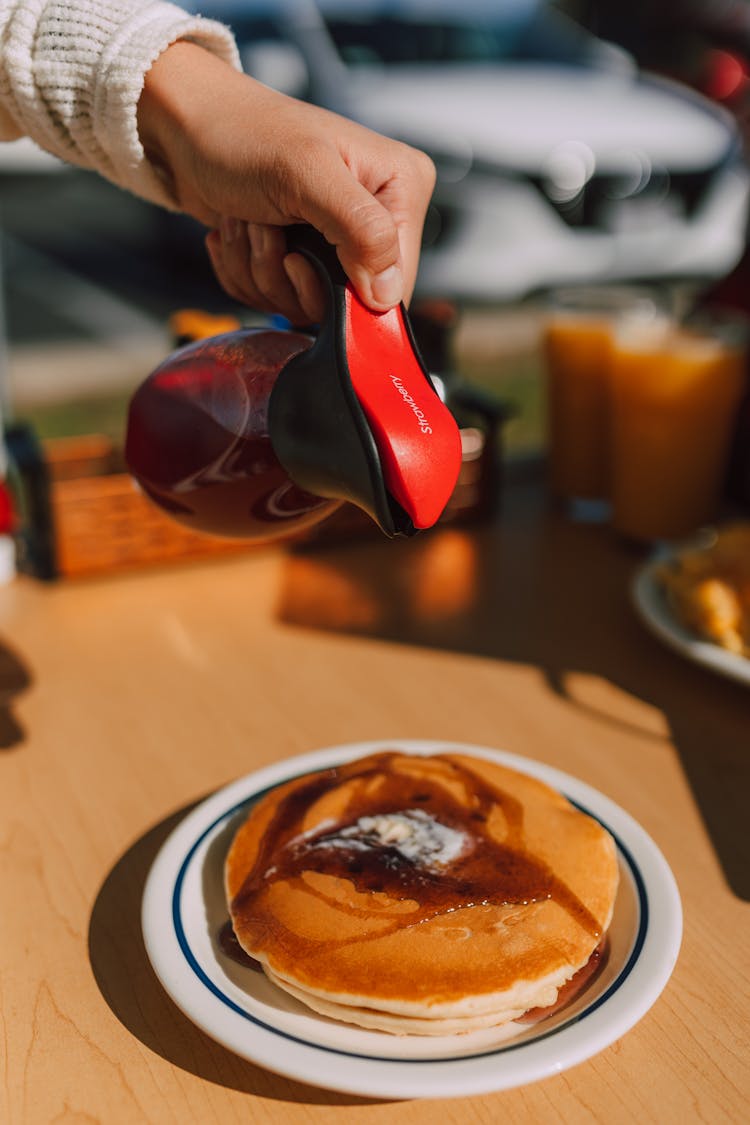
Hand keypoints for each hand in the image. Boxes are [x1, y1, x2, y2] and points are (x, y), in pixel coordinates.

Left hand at [137, 41, 435, 323]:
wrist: (187, 128)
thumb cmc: (242, 133)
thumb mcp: (307, 175)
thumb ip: (362, 230)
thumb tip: (388, 294)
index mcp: (401, 189)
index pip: (397, 282)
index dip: (345, 292)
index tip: (297, 260)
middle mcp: (378, 218)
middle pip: (349, 302)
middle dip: (290, 278)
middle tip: (265, 229)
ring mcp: (339, 241)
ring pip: (308, 305)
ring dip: (261, 272)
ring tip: (249, 221)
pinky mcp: (305, 257)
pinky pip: (280, 300)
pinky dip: (248, 275)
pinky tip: (240, 232)